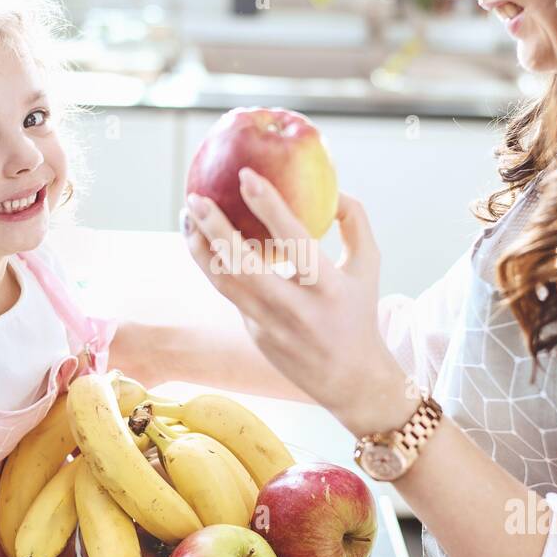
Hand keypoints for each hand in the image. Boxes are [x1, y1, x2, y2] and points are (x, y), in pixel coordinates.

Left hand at [182, 170, 412, 434]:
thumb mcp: (369, 266)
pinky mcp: (255, 334)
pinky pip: (230, 293)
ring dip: (201, 248)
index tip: (246, 176)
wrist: (350, 380)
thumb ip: (355, 222)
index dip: (270, 207)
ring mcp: (270, 326)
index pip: (295, 242)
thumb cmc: (359, 313)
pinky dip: (214, 264)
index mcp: (328, 288)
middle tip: (196, 198)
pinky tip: (202, 240)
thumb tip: (331, 188)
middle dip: (216, 230)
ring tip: (187, 216)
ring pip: (225, 283)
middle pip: (245, 268)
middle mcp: (296, 310)